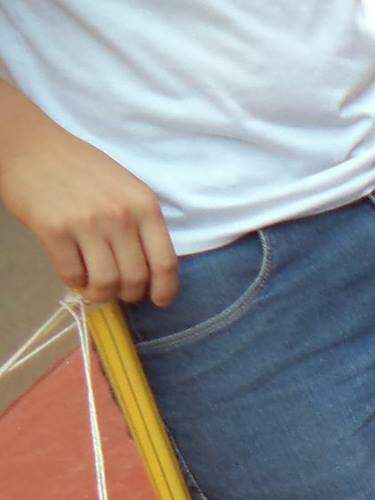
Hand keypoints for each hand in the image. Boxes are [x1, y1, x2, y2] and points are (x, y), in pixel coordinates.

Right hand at [0, 120, 176, 304]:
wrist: (29, 144)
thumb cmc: (80, 167)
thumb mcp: (125, 188)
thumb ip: (140, 223)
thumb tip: (150, 269)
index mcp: (144, 205)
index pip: (165, 262)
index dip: (165, 289)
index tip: (160, 301)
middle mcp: (120, 216)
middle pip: (136, 278)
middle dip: (130, 294)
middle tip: (119, 290)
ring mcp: (86, 223)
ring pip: (106, 283)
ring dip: (102, 293)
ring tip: (95, 287)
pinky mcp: (53, 230)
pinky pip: (72, 274)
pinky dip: (75, 282)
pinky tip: (74, 274)